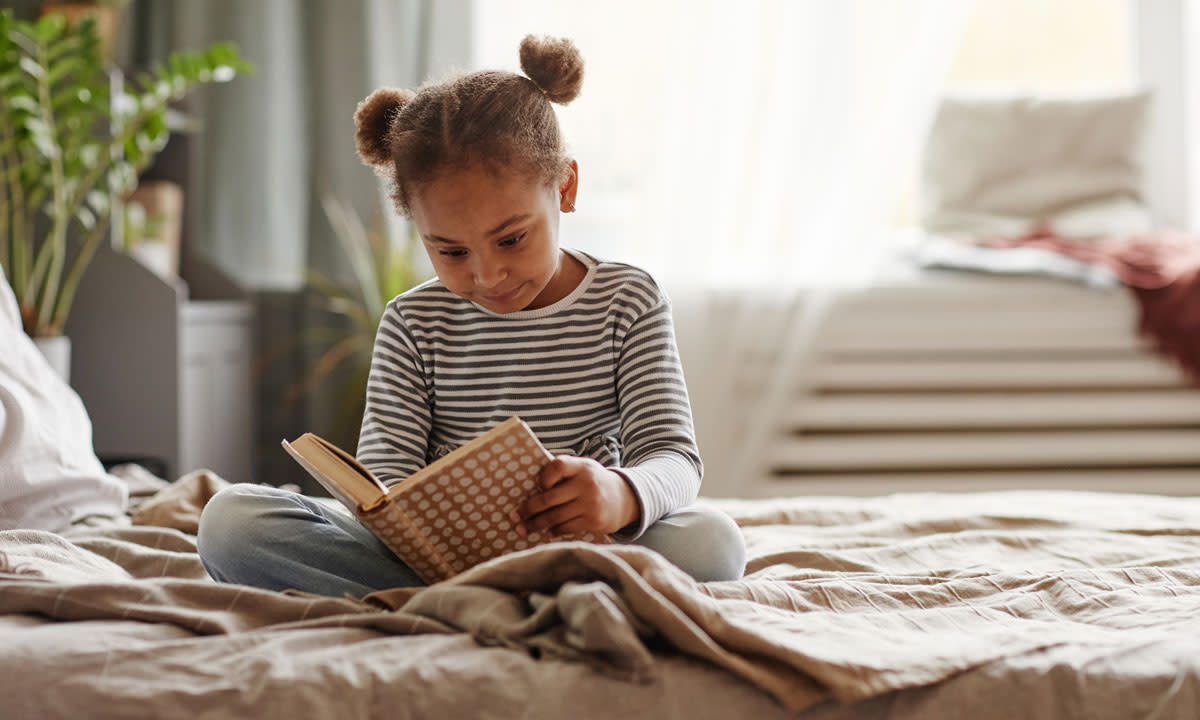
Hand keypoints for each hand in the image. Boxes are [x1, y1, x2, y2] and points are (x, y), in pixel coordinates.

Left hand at [509, 455, 639, 536]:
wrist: (626, 498)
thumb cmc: (594, 481)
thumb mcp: (583, 468)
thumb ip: (562, 468)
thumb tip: (529, 466)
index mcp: (582, 467)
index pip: (557, 466)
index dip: (543, 477)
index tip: (537, 486)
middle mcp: (586, 484)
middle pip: (548, 498)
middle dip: (528, 509)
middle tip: (515, 516)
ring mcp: (590, 504)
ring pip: (555, 517)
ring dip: (536, 524)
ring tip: (523, 529)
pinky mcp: (593, 521)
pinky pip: (566, 528)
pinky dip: (554, 531)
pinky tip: (547, 531)